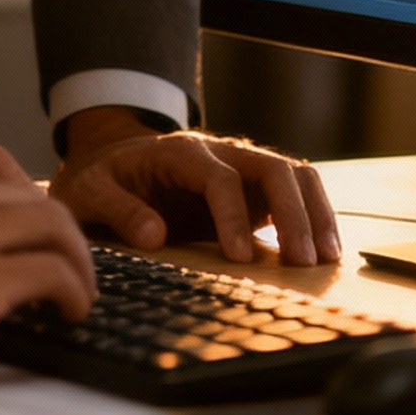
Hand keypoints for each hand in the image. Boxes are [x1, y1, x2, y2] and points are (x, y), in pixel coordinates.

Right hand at [0, 163, 95, 400]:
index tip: (24, 229)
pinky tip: (71, 309)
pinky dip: (73, 286)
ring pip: (50, 223)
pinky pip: (51, 271)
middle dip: (53, 226)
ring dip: (75, 256)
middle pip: (23, 192)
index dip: (11, 202)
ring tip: (79, 288)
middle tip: (65, 260)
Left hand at [51, 118, 339, 266]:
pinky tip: (323, 251)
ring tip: (323, 260)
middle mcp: (218, 152)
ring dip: (313, 212)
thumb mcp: (91, 192)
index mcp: (179, 152)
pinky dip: (314, 215)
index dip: (233, 216)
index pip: (219, 176)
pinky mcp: (252, 189)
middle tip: (301, 262)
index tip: (239, 258)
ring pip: (292, 174)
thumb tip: (154, 237)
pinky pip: (293, 193)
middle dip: (291, 213)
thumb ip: (119, 210)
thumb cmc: (102, 179)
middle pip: (271, 167)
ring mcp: (240, 168)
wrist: (111, 161)